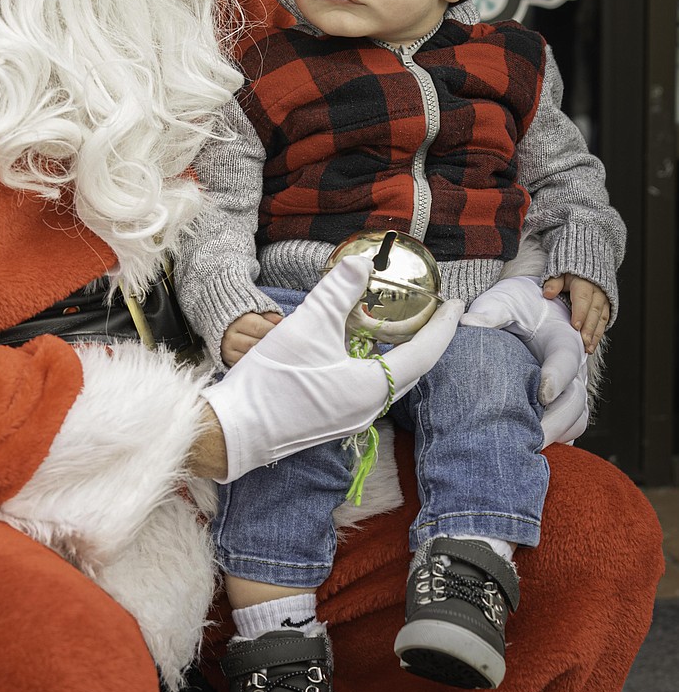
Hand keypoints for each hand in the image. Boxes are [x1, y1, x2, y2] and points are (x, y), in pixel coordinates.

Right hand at [201, 255, 463, 481]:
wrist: (235, 429)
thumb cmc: (273, 380)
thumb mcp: (307, 326)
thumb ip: (337, 292)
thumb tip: (361, 262)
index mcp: (373, 388)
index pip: (424, 354)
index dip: (442, 326)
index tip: (455, 304)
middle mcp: (370, 408)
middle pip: (412, 370)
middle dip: (426, 339)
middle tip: (432, 312)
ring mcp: (351, 418)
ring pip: (389, 380)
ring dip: (398, 351)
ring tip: (397, 324)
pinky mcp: (332, 420)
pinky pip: (368, 387)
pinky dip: (374, 363)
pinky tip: (357, 346)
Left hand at [460, 276, 587, 445]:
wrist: (528, 309)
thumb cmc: (516, 306)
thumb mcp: (503, 302)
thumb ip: (490, 312)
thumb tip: (467, 322)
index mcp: (563, 340)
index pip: (567, 360)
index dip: (558, 378)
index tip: (543, 395)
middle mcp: (573, 369)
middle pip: (576, 400)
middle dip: (557, 421)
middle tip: (533, 439)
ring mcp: (569, 389)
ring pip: (576, 419)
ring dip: (557, 436)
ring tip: (529, 452)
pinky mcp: (560, 405)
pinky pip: (566, 429)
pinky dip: (553, 441)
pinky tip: (527, 453)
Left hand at [541, 274, 609, 353]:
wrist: (588, 266)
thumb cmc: (569, 273)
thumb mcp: (559, 273)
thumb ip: (553, 282)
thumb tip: (547, 293)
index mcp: (584, 282)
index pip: (583, 298)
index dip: (580, 313)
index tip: (575, 326)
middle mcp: (597, 292)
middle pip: (594, 311)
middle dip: (589, 329)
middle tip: (583, 343)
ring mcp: (604, 300)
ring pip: (601, 318)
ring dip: (595, 334)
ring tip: (588, 349)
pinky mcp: (606, 307)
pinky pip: (604, 321)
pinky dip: (598, 334)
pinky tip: (592, 345)